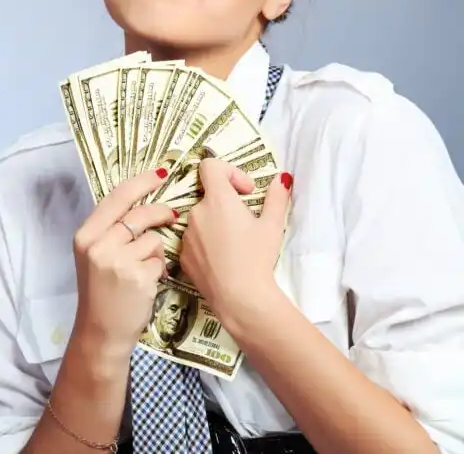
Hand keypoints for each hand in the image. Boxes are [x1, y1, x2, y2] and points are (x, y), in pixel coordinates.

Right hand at [72, 167, 178, 352]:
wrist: (100, 331)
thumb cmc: (101, 292)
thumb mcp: (94, 255)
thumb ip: (110, 231)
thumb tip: (140, 202)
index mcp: (85, 235)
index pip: (116, 197)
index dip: (141, 182)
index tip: (160, 172)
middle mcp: (98, 245)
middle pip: (139, 214)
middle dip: (160, 211)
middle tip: (171, 214)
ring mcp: (117, 261)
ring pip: (153, 238)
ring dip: (156, 250)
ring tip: (146, 267)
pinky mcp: (137, 277)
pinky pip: (159, 260)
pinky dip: (159, 269)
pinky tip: (148, 282)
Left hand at [180, 158, 292, 323]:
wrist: (238, 297)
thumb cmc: (257, 258)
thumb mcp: (272, 225)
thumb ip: (277, 197)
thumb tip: (282, 178)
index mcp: (217, 200)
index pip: (210, 166)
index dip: (229, 172)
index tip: (245, 191)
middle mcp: (195, 212)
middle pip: (209, 196)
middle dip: (227, 204)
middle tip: (246, 222)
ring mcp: (185, 234)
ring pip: (201, 219)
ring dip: (216, 224)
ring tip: (235, 245)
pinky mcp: (182, 254)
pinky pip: (193, 240)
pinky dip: (206, 243)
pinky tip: (223, 259)